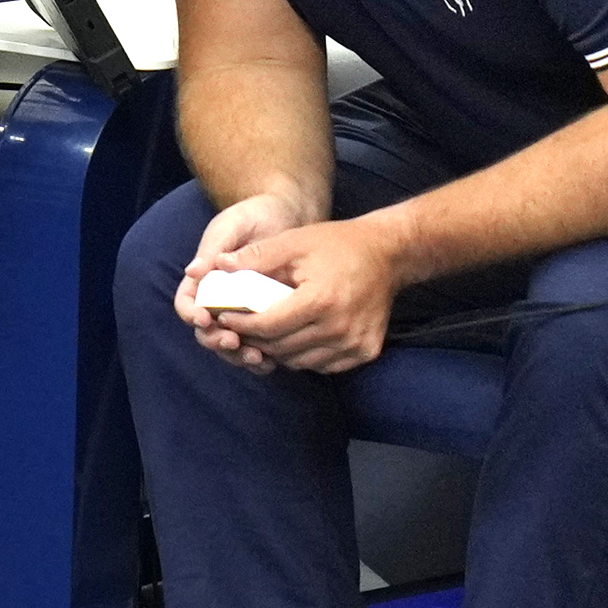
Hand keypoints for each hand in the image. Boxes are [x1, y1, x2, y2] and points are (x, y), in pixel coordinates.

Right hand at [172, 188, 312, 363]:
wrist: (289, 214)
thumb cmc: (253, 216)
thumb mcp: (231, 226)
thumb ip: (214, 248)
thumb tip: (193, 271)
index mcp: (202, 280)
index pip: (186, 304)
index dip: (191, 315)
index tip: (205, 318)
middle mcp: (217, 301)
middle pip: (206, 332)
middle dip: (216, 341)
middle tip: (233, 342)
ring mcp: (240, 313)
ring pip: (229, 345)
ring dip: (238, 356)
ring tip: (256, 358)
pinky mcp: (263, 320)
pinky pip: (256, 345)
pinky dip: (259, 358)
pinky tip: (271, 361)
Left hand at [207, 215, 403, 376]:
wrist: (389, 254)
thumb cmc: (339, 244)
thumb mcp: (296, 241)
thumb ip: (257, 256)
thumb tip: (217, 264)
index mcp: (320, 300)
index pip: (267, 326)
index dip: (240, 325)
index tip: (224, 318)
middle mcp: (339, 328)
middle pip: (280, 348)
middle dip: (254, 340)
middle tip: (238, 329)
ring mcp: (354, 344)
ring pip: (299, 362)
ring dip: (277, 351)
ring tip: (264, 335)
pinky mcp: (365, 352)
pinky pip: (322, 366)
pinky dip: (304, 356)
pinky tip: (295, 339)